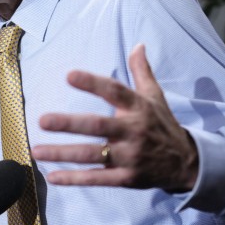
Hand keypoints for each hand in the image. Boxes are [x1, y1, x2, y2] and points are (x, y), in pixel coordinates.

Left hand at [32, 44, 198, 190]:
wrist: (187, 163)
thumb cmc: (162, 124)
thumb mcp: (156, 96)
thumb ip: (142, 72)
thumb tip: (138, 45)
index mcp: (138, 108)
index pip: (114, 91)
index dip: (93, 83)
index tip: (69, 76)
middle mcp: (133, 131)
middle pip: (98, 126)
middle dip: (69, 124)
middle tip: (43, 120)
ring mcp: (130, 157)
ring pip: (92, 155)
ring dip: (63, 154)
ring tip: (37, 150)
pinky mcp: (127, 178)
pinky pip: (97, 179)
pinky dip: (74, 179)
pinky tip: (53, 176)